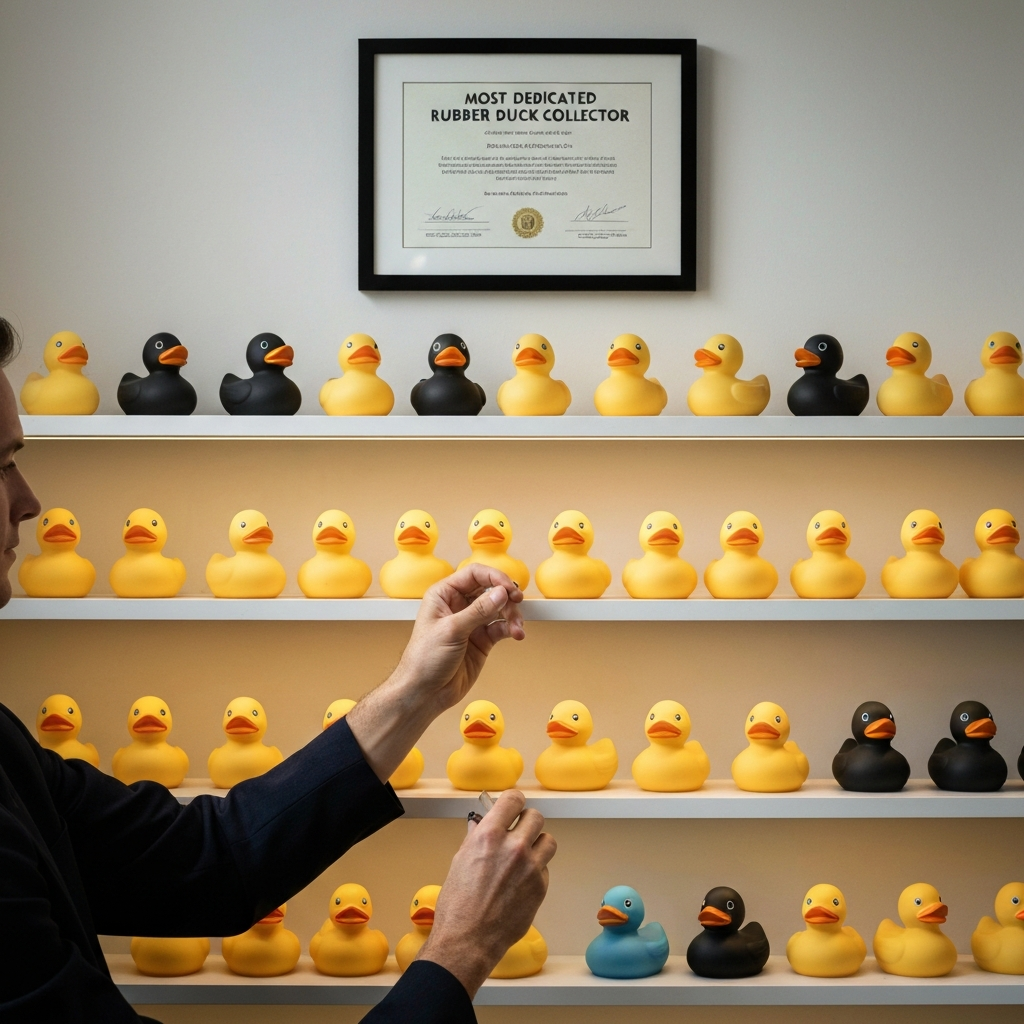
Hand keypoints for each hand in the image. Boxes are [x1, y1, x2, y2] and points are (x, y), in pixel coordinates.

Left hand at [394, 564, 524, 713]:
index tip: (508, 587)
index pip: (473, 574)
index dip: (494, 577)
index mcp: (444, 595)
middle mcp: (458, 605)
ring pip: (499, 609)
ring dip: (512, 615)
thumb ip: (478, 611)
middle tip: (517, 602)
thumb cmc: (424, 660)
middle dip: (506, 596)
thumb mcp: (452, 630)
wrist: (425, 693)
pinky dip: (511, 629)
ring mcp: (471, 623)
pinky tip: (516, 634)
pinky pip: (501, 628)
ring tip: (517, 627)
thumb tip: (500, 593)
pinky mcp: (481, 640)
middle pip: (490, 590)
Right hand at [417, 790, 555, 996]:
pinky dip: (537, 870)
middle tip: (518, 832)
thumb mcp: (460, 861)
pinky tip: (521, 882)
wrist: (468, 940)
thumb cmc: (458, 904)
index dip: (513, 802)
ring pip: (548, 840)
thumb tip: (480, 824)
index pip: (513, 799)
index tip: (512, 807)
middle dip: (526, 822)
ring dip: (537, 844)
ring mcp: (531, 867)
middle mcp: (514, 847)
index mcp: (490, 835)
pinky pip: (545, 868)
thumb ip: (476, 838)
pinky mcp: (541, 887)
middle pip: (536, 817)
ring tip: (525, 855)